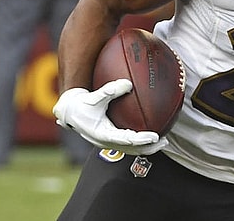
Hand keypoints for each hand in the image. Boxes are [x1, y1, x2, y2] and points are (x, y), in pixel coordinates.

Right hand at [52, 79, 167, 155]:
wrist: (69, 112)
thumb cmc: (81, 105)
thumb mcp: (94, 97)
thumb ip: (110, 90)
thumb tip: (128, 83)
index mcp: (103, 134)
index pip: (126, 140)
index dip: (142, 139)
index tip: (155, 136)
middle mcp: (106, 141)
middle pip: (132, 150)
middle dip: (149, 148)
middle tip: (164, 141)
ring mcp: (108, 143)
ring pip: (131, 150)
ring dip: (146, 148)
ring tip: (163, 142)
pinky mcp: (110, 140)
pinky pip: (128, 145)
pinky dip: (140, 144)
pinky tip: (151, 138)